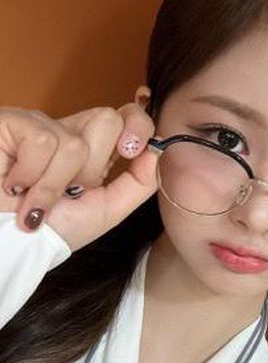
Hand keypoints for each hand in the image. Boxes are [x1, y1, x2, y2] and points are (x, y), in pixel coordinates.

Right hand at [0, 104, 157, 251]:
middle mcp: (69, 132)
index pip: (127, 117)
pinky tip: (15, 184)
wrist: (12, 245)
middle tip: (70, 191)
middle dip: (92, 168)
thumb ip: (139, 182)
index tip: (131, 150)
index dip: (137, 124)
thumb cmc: (53, 231)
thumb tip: (159, 149)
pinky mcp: (12, 122)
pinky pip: (42, 140)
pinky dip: (32, 175)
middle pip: (108, 119)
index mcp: (94, 151)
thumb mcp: (108, 210)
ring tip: (35, 199)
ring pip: (74, 142)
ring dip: (56, 185)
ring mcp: (40, 125)